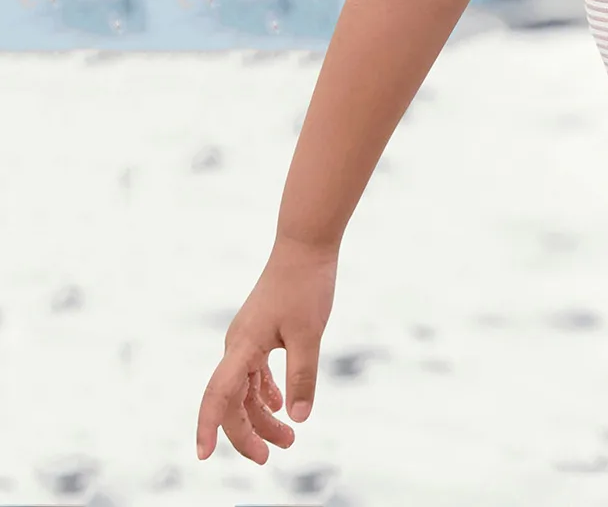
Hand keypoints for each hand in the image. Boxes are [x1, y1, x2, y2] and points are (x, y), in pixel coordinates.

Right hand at [196, 238, 338, 463]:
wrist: (306, 246)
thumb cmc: (306, 285)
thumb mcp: (309, 334)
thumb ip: (303, 376)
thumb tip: (300, 418)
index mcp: (243, 346)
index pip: (217, 395)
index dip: (207, 427)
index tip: (203, 456)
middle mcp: (237, 345)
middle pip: (232, 401)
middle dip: (249, 432)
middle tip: (273, 454)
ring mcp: (247, 339)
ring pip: (245, 390)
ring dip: (262, 416)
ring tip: (288, 437)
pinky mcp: (259, 333)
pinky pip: (254, 373)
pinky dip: (265, 393)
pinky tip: (280, 405)